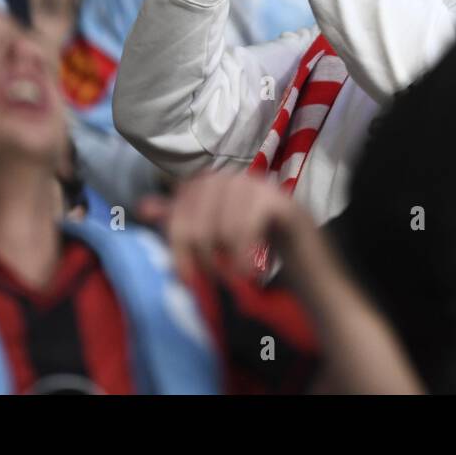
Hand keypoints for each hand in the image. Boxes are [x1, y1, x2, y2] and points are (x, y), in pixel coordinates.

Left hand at [166, 169, 310, 281]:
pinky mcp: (285, 204)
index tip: (184, 272)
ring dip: (223, 251)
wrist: (312, 273)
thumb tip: (143, 206)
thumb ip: (184, 222)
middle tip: (210, 276)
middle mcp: (241, 178)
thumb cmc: (260, 255)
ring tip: (232, 274)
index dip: (176, 233)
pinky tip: (248, 271)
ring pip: (223, 214)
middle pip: (200, 204)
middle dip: (199, 246)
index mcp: (221, 184)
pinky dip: (244, 250)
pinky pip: (251, 219)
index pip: (184, 196)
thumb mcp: (215, 240)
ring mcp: (265, 188)